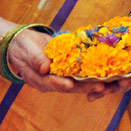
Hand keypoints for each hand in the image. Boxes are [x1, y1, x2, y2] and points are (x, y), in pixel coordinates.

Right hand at [5, 27, 127, 97]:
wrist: (24, 43)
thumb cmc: (22, 46)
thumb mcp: (26, 50)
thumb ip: (35, 59)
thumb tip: (44, 68)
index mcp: (39, 79)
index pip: (52, 83)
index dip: (62, 85)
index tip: (71, 86)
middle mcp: (51, 81)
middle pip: (70, 86)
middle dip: (85, 86)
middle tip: (101, 87)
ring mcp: (60, 76)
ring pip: (78, 82)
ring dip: (92, 82)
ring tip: (108, 83)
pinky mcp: (67, 69)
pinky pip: (80, 73)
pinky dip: (91, 73)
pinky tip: (105, 73)